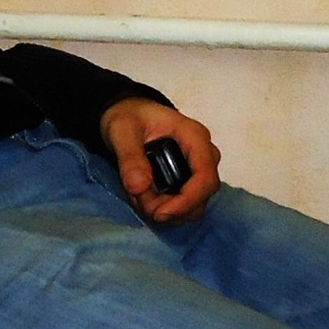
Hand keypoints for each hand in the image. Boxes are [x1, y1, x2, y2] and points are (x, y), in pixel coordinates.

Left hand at [98, 97, 221, 223]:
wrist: (129, 115)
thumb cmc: (130, 116)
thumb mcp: (122, 131)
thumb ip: (129, 157)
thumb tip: (139, 186)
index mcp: (195, 137)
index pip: (205, 177)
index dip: (186, 201)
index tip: (159, 213)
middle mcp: (203, 155)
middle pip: (201, 197)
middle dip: (171, 208)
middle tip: (140, 202)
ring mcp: (197, 170)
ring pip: (192, 205)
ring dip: (164, 209)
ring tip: (138, 196)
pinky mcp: (188, 181)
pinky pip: (182, 205)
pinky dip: (162, 208)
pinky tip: (143, 196)